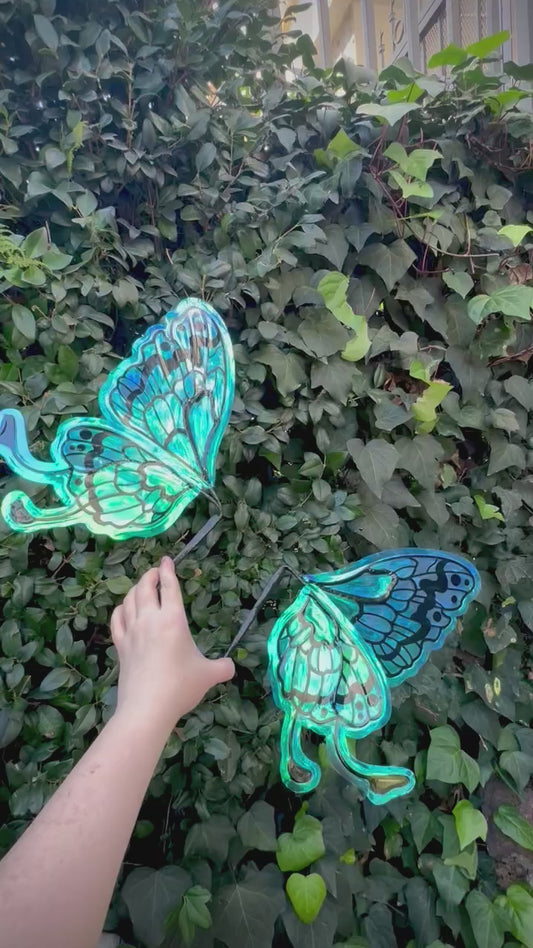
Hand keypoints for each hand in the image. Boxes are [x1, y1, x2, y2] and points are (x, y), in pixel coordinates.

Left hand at [110, 556, 233, 731]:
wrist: (147, 708)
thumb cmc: (180, 686)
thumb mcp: (208, 675)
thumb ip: (222, 667)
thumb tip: (231, 667)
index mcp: (172, 619)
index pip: (169, 586)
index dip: (167, 570)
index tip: (167, 560)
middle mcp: (150, 619)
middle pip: (145, 587)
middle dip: (150, 575)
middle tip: (155, 572)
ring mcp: (132, 632)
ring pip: (128, 600)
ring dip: (135, 589)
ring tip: (141, 587)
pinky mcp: (120, 646)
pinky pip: (117, 619)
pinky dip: (120, 609)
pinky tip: (123, 610)